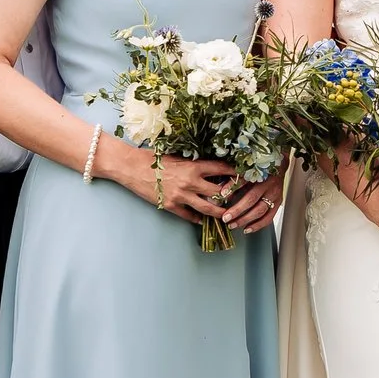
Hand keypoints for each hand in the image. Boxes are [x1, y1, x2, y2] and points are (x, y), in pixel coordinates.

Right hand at [105, 140, 238, 224]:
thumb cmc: (154, 159)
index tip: (245, 176)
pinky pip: (189, 215)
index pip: (222, 169)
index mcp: (194, 166)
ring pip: (208, 208)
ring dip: (219, 212)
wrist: (133, 167)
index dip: (235, 173)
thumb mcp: (178, 156)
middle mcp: (191, 182)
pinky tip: (202, 220)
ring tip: (227, 215)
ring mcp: (182, 195)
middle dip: (230, 196)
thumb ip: (194, 163)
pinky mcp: (171, 205)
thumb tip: (210, 167)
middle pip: (219, 192)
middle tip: (238, 199)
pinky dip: (197, 218)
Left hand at [219, 169, 284, 234]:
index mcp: (261, 176)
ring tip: (234, 225)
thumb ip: (234, 181)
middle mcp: (269, 186)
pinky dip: (258, 225)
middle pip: (253, 202)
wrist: (279, 166)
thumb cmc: (260, 168)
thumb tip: (222, 192)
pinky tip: (248, 229)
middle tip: (227, 219)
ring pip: (261, 212)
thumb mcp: (246, 171)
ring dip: (246, 221)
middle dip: (238, 213)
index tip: (224, 207)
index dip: (235, 199)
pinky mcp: (278, 202)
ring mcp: (275, 195)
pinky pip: (268, 218)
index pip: (246, 189)